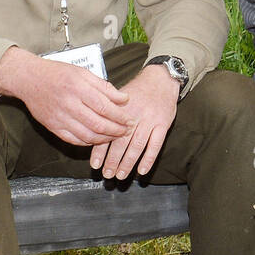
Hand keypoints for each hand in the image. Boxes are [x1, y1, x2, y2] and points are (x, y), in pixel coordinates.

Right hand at [0, 47, 129, 145]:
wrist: (28, 79)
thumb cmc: (58, 73)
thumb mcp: (83, 72)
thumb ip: (104, 87)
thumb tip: (124, 99)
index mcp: (78, 88)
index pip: (105, 107)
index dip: (121, 117)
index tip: (131, 120)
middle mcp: (69, 104)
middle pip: (98, 124)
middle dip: (117, 131)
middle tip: (127, 131)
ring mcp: (60, 117)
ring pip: (88, 135)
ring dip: (105, 139)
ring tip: (116, 136)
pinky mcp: (52, 126)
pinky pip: (74, 140)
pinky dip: (88, 142)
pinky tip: (98, 139)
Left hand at [89, 64, 179, 178]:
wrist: (160, 79)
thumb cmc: (137, 90)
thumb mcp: (119, 96)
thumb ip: (107, 112)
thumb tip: (91, 129)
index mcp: (120, 110)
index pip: (107, 133)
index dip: (100, 151)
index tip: (95, 165)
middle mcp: (134, 116)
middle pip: (121, 142)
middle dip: (113, 161)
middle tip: (107, 175)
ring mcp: (150, 121)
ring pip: (137, 146)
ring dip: (128, 163)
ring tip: (120, 175)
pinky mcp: (163, 124)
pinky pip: (156, 144)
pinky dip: (149, 158)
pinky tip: (142, 170)